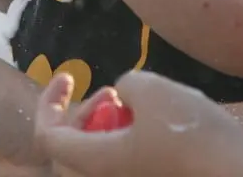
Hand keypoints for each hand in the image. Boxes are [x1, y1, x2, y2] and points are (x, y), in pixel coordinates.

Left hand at [33, 72, 242, 176]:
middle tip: (110, 95)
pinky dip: (130, 142)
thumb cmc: (194, 135)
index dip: (50, 102)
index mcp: (95, 164)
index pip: (48, 137)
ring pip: (100, 161)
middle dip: (83, 116)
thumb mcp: (153, 88)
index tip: (68, 76)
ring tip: (139, 104)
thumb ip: (127, 84)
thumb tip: (127, 95)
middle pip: (70, 153)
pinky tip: (161, 123)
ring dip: (108, 128)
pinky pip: (126, 167)